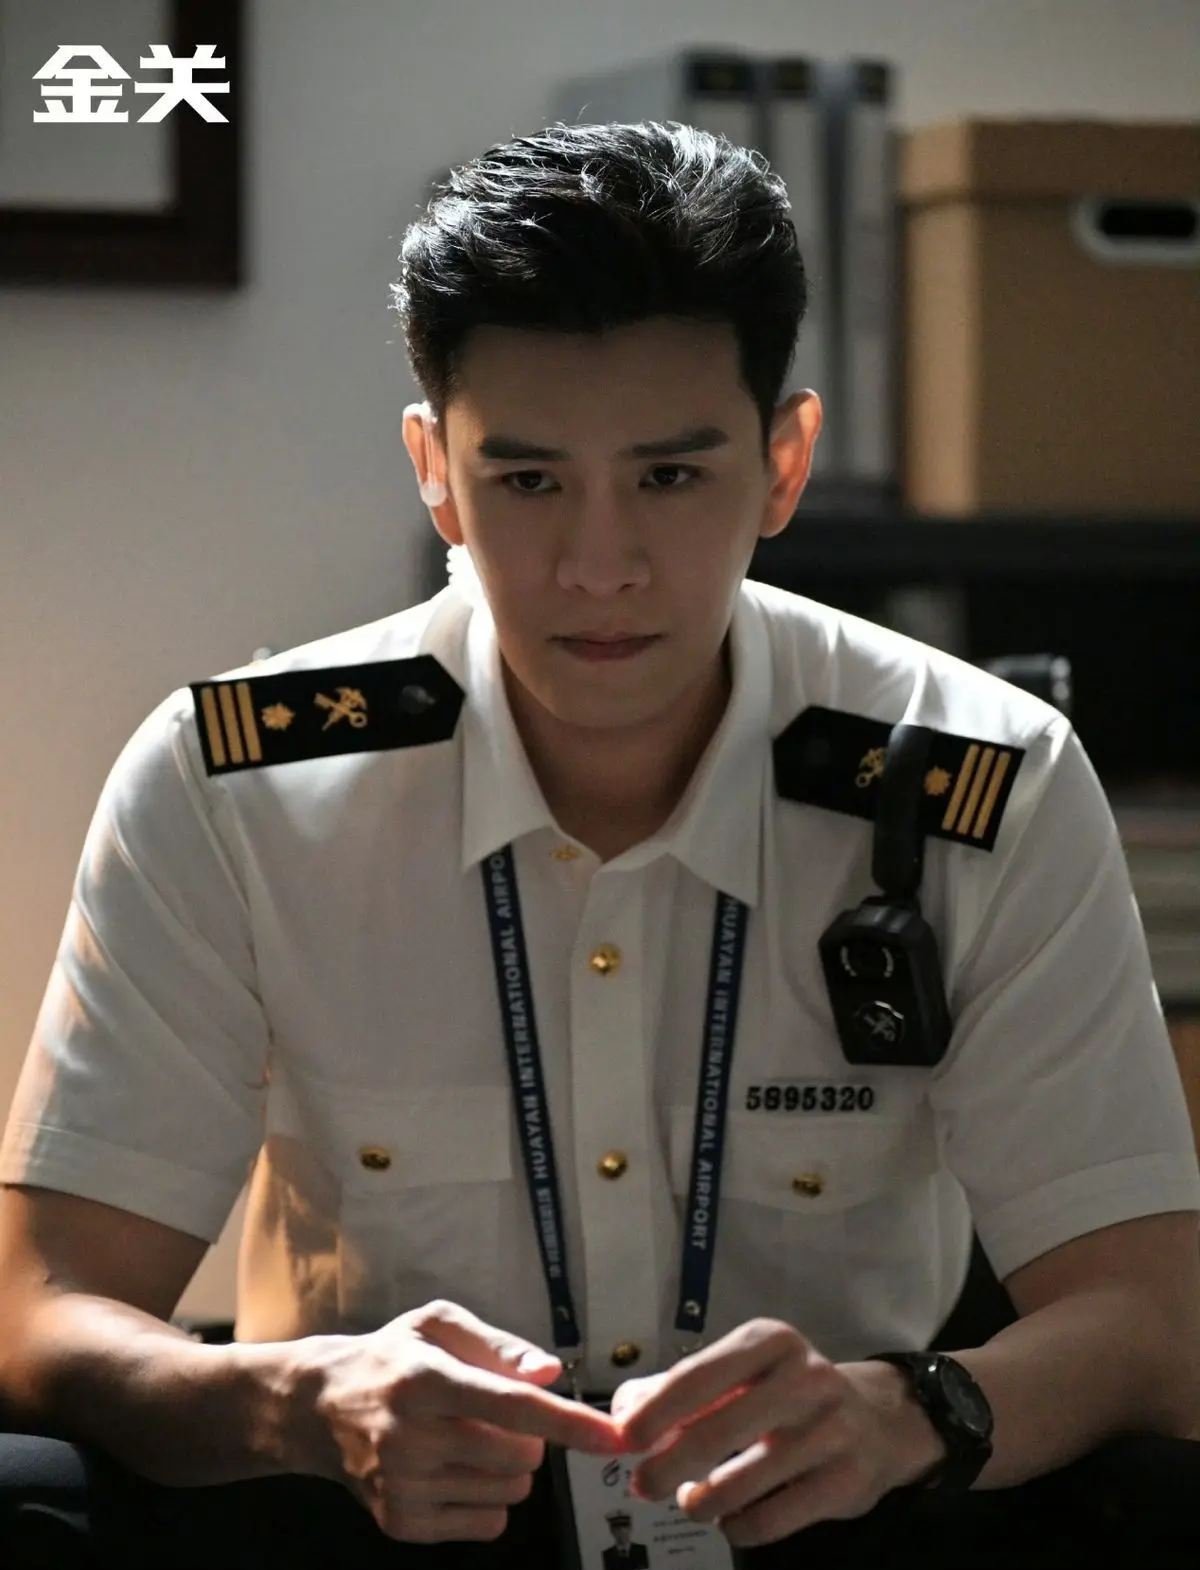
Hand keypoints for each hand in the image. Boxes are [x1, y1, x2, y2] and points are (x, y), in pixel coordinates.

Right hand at [297, 1299, 620, 1542]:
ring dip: (510, 1468)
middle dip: (530, 1437)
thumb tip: (550, 1374)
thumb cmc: (391, 1357)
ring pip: (509, 1494)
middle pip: (520, 1456)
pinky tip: (455, 1469)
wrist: (317, 1408)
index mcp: (425, 1380)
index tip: (613, 1437)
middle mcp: (411, 1437)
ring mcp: (403, 1487)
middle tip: (497, 1416)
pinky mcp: (401, 1523)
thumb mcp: (438, 1324)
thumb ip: (500, 1345)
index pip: (510, 1406)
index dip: (569, 1422)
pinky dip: (488, 1500)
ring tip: (471, 1439)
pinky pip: (486, 1525)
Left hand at [610, 1318, 943, 1547]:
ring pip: (743, 1481)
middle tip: (642, 1485)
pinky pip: (773, 1518)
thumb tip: (622, 1412)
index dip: (656, 1411)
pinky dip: (738, 1525)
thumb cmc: (789, 1394)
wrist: (879, 1420)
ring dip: (701, 1501)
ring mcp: (832, 1430)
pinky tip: (731, 1518)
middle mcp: (805, 1378)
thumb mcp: (743, 1373)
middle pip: (718, 1430)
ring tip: (691, 1501)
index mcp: (770, 1341)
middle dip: (668, 1465)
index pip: (699, 1375)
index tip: (623, 1439)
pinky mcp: (847, 1482)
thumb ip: (681, 1388)